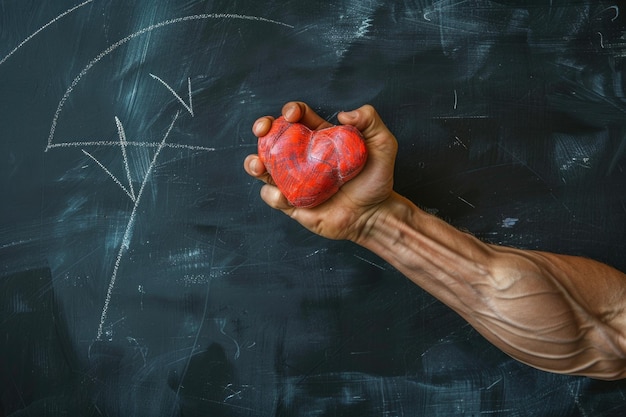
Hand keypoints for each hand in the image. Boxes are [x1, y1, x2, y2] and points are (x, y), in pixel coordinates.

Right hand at [244, 101, 397, 240]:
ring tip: (259, 165)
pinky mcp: (292, 203)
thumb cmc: (378, 179)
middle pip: (273, 137)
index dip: (291, 111)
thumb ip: (370, 120)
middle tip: (262, 130)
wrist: (375, 215)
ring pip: (264, 167)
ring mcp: (294, 180)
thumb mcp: (383, 143)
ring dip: (254, 163)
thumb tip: (344, 113)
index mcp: (318, 139)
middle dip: (262, 128)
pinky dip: (272, 194)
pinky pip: (272, 196)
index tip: (292, 115)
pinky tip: (284, 195)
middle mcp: (302, 157)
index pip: (298, 118)